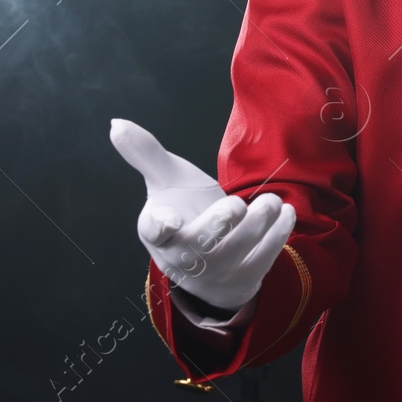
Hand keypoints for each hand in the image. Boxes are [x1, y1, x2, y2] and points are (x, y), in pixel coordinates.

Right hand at [110, 118, 296, 311]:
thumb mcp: (167, 181)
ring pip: (236, 253)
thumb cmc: (184, 212)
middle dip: (219, 223)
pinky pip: (263, 260)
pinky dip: (277, 236)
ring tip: (271, 201)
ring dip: (257, 225)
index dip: (160, 226)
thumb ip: (146, 153)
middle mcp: (185, 258)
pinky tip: (285, 213)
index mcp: (160, 232)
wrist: (208, 262)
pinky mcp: (244, 278)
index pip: (155, 231)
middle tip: (236, 204)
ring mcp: (215, 273)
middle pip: (200, 246)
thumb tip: (117, 123)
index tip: (167, 220)